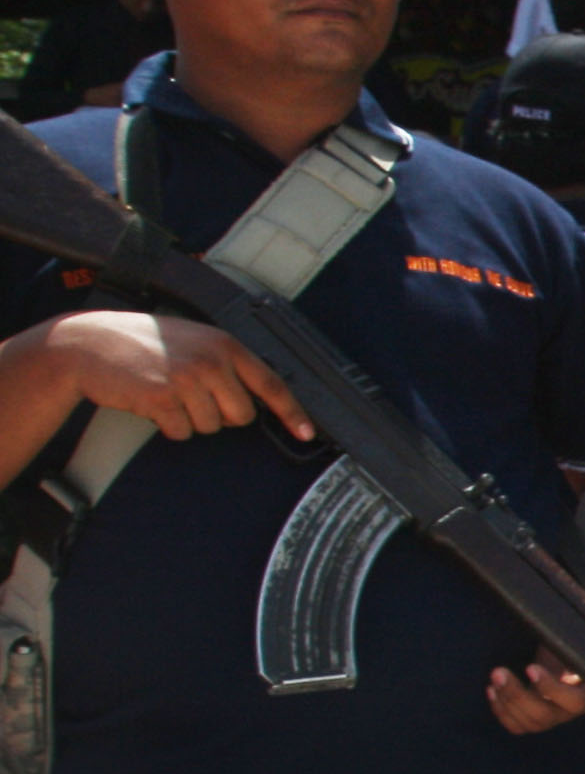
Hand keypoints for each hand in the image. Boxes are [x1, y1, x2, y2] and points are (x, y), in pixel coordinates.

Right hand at [39, 311, 312, 442]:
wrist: (88, 343)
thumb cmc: (143, 344)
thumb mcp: (192, 340)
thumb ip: (226, 363)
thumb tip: (256, 400)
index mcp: (225, 344)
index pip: (271, 383)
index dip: (292, 412)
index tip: (307, 434)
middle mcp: (212, 360)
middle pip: (241, 416)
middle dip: (220, 415)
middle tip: (189, 394)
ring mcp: (188, 379)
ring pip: (211, 427)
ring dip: (189, 418)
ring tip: (165, 391)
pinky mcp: (163, 398)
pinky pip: (181, 432)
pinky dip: (167, 425)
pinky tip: (150, 401)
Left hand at [483, 599, 584, 733]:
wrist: (583, 630)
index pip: (578, 702)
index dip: (553, 690)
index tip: (532, 668)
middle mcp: (578, 704)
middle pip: (547, 716)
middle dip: (519, 697)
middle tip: (499, 671)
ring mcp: (558, 710)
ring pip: (531, 722)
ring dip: (508, 702)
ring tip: (496, 675)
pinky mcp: (540, 709)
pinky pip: (520, 724)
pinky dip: (503, 712)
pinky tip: (493, 691)